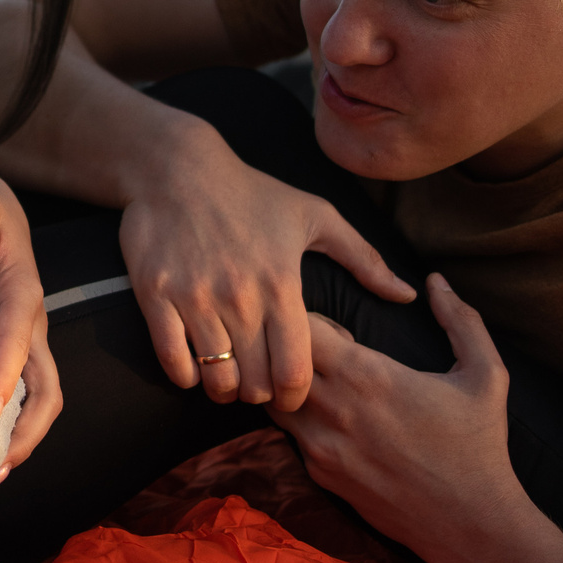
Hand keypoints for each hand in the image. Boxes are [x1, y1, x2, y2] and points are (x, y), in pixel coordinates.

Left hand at [0, 168, 59, 466]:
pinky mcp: (14, 347)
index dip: (3, 383)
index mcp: (22, 293)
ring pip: (38, 400)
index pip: (17, 345)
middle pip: (45, 390)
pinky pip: (21, 393)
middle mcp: (31, 324)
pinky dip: (7, 424)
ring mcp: (26, 339)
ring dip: (20, 440)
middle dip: (24, 434)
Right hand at [123, 125, 413, 408]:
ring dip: (224, 388)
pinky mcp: (156, 296)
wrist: (176, 168)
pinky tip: (195, 365)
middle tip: (259, 383)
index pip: (296, 370)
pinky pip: (172, 361)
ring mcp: (194, 297)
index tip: (292, 391)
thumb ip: (364, 259)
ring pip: (215, 379)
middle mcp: (239, 296)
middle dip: (261, 393)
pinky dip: (186, 375)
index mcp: (282, 284)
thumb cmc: (251, 192)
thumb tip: (406, 293)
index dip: (296, 394)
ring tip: (228, 378)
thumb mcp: (316, 215)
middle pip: (256, 383)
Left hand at [265, 273, 525, 562]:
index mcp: (369, 377)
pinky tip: (333, 421)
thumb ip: (461, 321)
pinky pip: (289, 435)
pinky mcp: (318, 475)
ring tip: (320, 384)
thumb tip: (436, 281)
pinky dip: (299, 420)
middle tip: (316, 353)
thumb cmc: (480, 447)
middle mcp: (334, 410)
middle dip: (287, 349)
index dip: (306, 317)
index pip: (302, 328)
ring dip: (285, 384)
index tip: (332, 325)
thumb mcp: (486, 376)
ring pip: (272, 400)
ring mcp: (319, 446)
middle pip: (275, 361)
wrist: (470, 526)